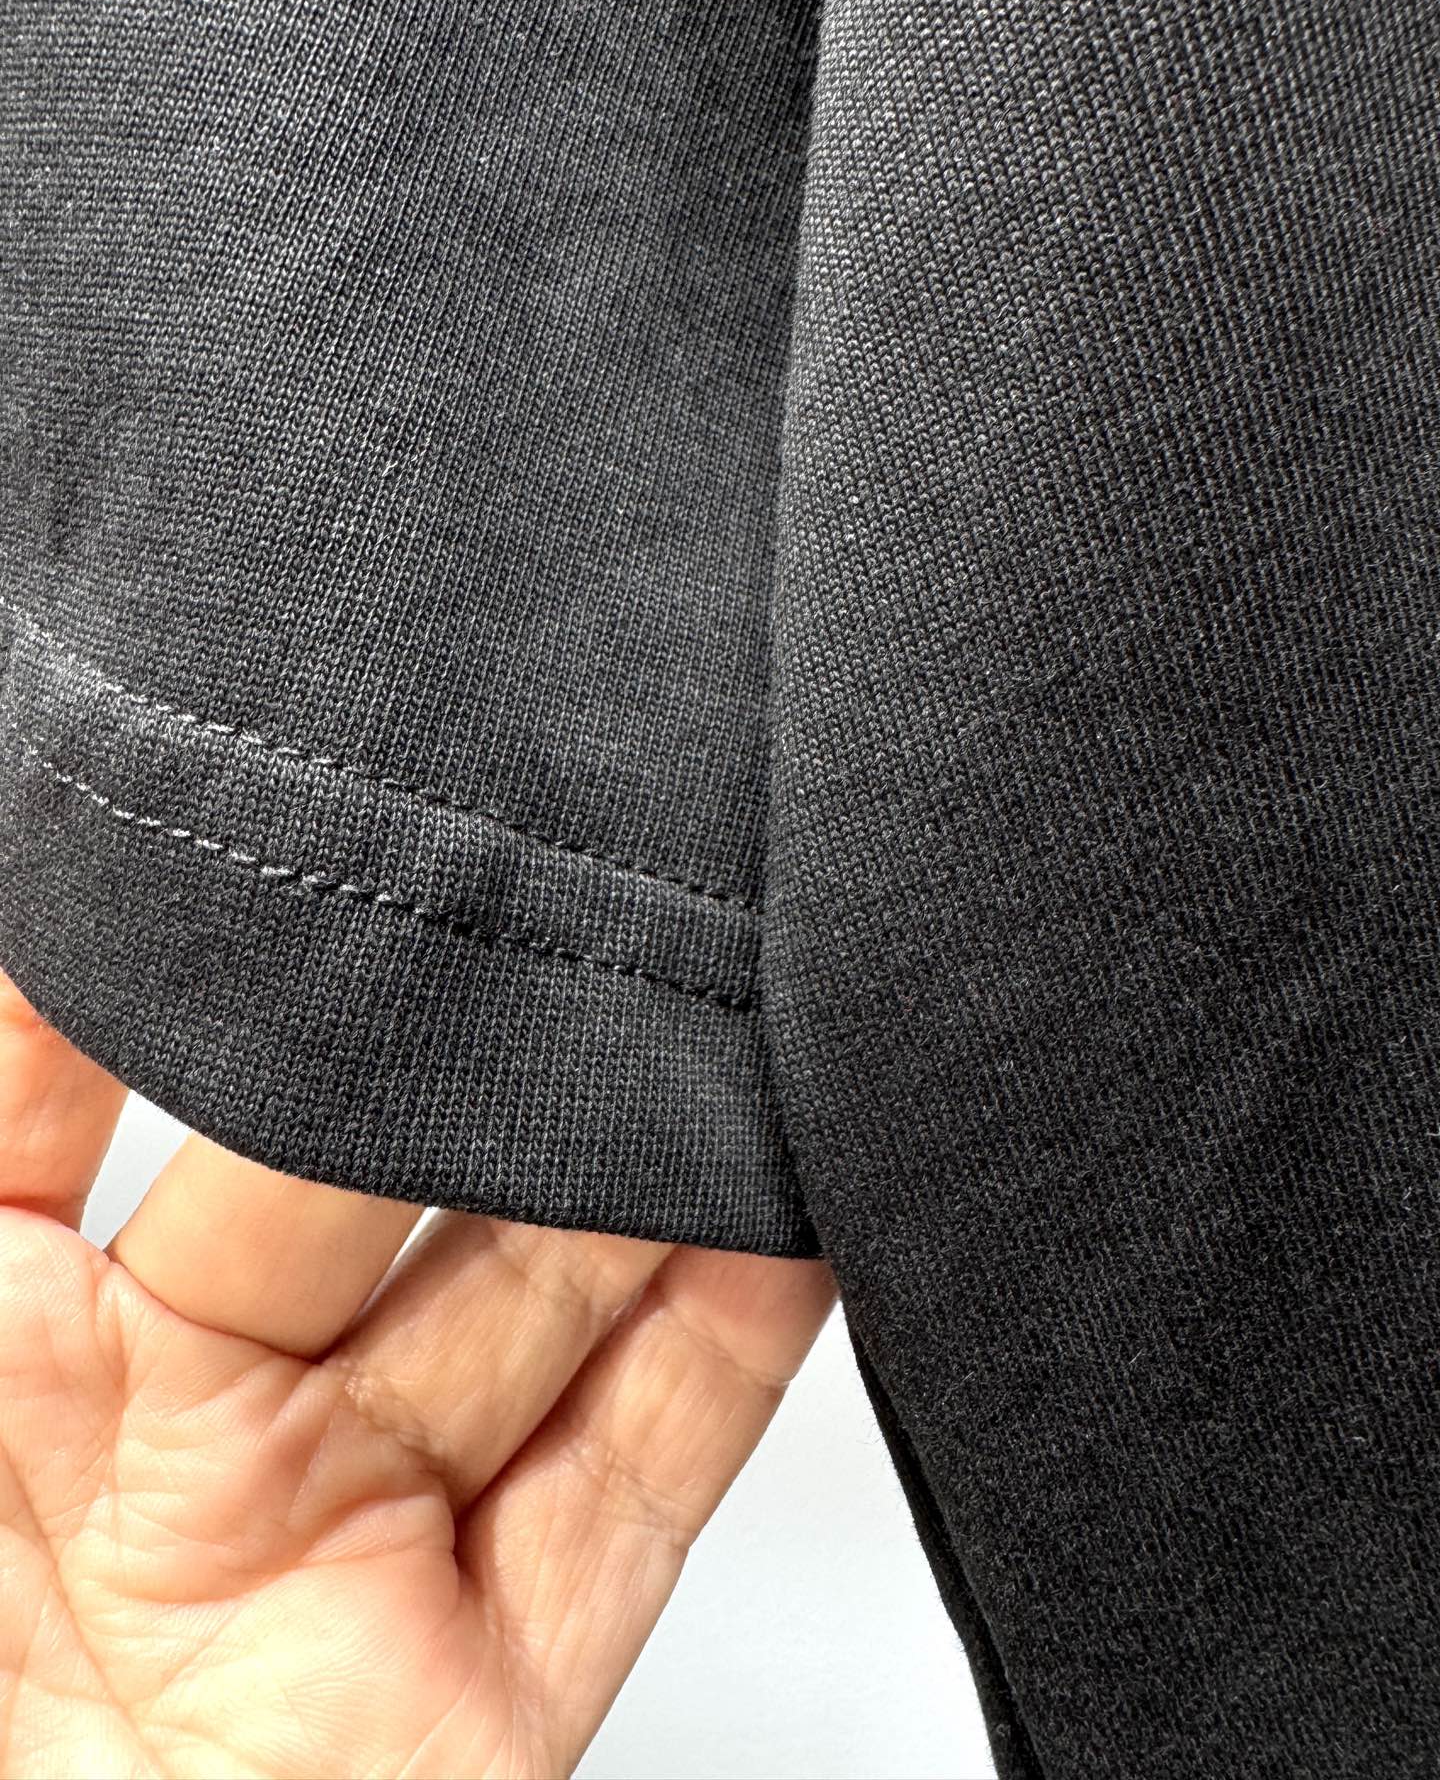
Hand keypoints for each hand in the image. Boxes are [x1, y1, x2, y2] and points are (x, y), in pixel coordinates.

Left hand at [0, 972, 834, 1777]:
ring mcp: (356, 1550)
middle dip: (467, 1059)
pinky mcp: (486, 1689)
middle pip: (375, 1182)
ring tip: (695, 1026)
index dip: (218, 975)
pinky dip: (731, 1347)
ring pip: (537, 1307)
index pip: (114, 1097)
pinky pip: (637, 1484)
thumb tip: (48, 961)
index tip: (328, 843)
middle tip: (542, 916)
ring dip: (632, 1172)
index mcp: (26, 1355)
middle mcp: (204, 1431)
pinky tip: (782, 1219)